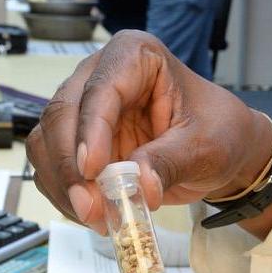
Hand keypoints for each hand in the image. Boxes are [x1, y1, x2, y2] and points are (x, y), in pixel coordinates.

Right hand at [26, 30, 271, 233]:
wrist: (223, 149)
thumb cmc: (219, 131)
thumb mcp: (205, 146)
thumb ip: (170, 162)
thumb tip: (138, 185)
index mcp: (136, 55)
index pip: (102, 88)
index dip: (91, 130)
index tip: (93, 169)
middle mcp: (99, 74)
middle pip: (62, 114)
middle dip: (70, 166)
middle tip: (89, 207)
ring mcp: (84, 108)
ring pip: (48, 142)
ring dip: (64, 185)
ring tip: (97, 217)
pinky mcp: (77, 141)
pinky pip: (53, 167)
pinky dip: (65, 194)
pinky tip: (92, 214)